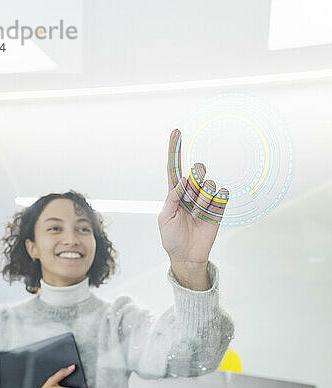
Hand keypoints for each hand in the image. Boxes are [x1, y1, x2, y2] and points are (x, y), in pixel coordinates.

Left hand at [158, 128, 228, 264]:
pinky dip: (216, 202)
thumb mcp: (165, 218)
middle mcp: (191, 192)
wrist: (187, 255)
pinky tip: (210, 213)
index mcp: (175, 193)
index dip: (174, 150)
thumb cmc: (172, 238)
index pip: (174, 167)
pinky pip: (222, 193)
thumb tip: (184, 181)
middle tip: (190, 201)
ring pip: (209, 184)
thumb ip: (172, 198)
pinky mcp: (219, 206)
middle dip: (195, 183)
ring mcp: (206, 198)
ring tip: (198, 215)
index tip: (176, 131)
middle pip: (197, 171)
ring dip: (203, 200)